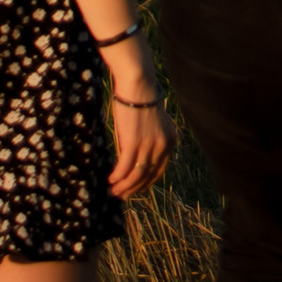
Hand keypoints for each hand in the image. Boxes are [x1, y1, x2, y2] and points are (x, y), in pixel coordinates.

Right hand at [108, 78, 171, 198]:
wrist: (137, 85)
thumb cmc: (141, 101)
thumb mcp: (152, 124)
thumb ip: (149, 141)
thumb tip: (135, 159)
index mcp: (170, 141)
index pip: (160, 170)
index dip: (146, 183)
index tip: (135, 190)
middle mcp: (163, 146)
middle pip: (148, 176)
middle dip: (133, 188)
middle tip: (120, 195)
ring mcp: (149, 145)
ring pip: (136, 175)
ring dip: (123, 186)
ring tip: (113, 191)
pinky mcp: (134, 143)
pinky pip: (125, 167)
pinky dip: (117, 176)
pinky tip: (110, 180)